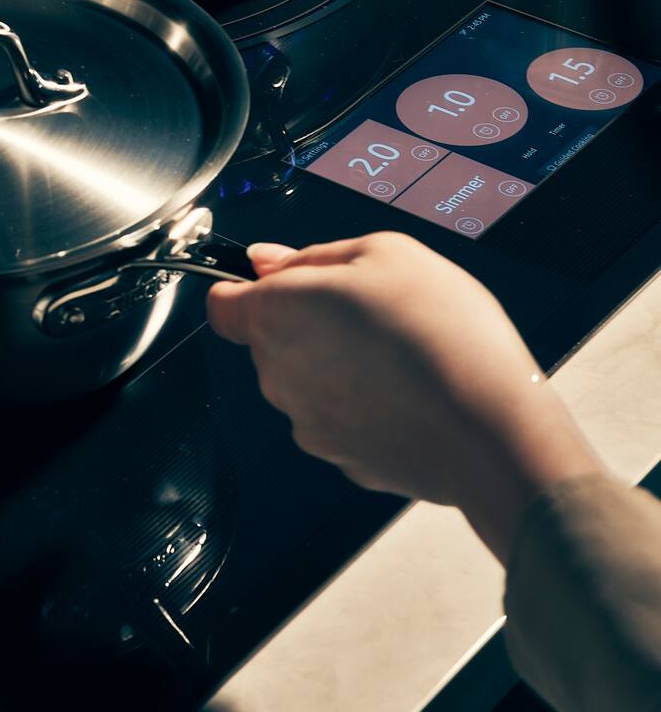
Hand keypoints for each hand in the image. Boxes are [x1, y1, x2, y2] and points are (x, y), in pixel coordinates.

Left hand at [206, 232, 602, 560]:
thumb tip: (267, 261)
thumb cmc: (442, 333)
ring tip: (401, 352)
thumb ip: (314, 255)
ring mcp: (307, 424)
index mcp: (278, 315)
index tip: (282, 279)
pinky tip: (409, 393)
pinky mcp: (341, 459)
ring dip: (338, 364)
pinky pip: (342, 419)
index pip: (222, 305)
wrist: (489, 428)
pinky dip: (365, 405)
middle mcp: (278, 375)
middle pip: (272, 341)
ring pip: (307, 382)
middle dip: (310, 321)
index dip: (246, 287)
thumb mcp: (387, 252)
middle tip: (372, 308)